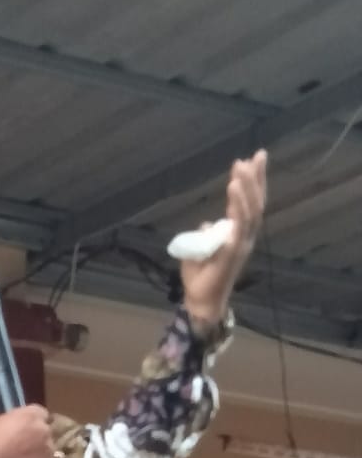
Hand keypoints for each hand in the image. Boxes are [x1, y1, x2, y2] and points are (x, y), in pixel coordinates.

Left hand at [181, 150, 267, 328]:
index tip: (254, 159)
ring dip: (247, 187)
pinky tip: (234, 188)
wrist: (200, 302)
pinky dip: (238, 204)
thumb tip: (206, 225)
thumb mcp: (200, 250)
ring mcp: (241, 244)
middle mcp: (245, 238)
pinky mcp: (233, 251)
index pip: (251, 204)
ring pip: (250, 211)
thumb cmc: (200, 279)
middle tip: (256, 155)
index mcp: (239, 236)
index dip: (254, 182)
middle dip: (257, 178)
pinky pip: (238, 224)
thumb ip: (205, 236)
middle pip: (256, 203)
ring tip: (240, 168)